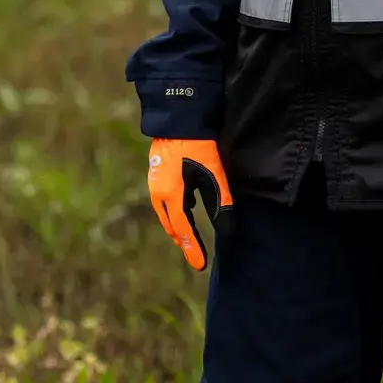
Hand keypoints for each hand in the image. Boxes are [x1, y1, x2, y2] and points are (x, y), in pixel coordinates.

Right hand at [148, 138, 232, 270]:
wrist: (178, 117)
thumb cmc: (197, 144)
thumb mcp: (214, 173)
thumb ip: (221, 202)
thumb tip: (228, 228)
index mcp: (170, 196)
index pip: (183, 230)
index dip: (192, 249)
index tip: (200, 266)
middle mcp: (158, 192)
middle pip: (171, 225)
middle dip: (183, 240)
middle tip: (196, 254)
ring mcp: (155, 182)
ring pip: (166, 213)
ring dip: (178, 226)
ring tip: (191, 236)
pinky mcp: (158, 172)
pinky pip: (165, 200)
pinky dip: (175, 211)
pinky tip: (185, 207)